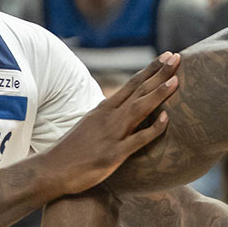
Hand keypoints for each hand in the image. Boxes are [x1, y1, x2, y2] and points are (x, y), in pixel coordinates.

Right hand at [45, 53, 180, 194]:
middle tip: (176, 57)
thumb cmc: (72, 150)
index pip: (132, 84)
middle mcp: (109, 118)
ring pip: (139, 109)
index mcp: (104, 110)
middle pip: (138, 91)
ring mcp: (112, 135)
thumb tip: (123, 108)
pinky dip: (152, 129)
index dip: (151, 70)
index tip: (167, 55)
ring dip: (158, 94)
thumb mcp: (91, 125)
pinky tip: (166, 119)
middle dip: (158, 73)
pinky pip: (137, 140)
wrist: (51, 171)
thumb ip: (109, 116)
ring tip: (175, 80)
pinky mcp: (113, 155)